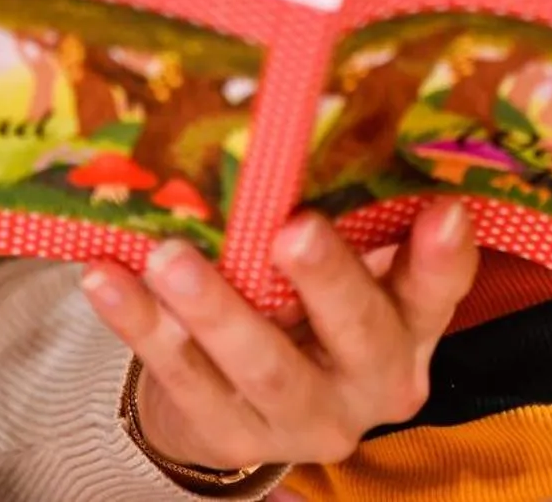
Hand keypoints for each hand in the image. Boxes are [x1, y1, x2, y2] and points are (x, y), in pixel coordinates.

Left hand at [79, 200, 477, 472]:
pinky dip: (140, 326)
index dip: (444, 259)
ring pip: (263, 367)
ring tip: (170, 258)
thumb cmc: (305, 302)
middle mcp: (370, 381)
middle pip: (357, 334)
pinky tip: (107, 278)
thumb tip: (318, 116)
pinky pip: (181, 378)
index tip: (444, 212)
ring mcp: (302, 417)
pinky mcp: (231, 434)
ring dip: (215, 311)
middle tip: (293, 230)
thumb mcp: (347, 268)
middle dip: (326, 281)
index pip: (436, 292)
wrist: (246, 401)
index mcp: (408, 327)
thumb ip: (351, 215)